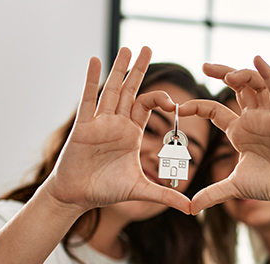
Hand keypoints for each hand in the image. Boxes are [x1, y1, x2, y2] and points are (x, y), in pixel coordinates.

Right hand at [42, 47, 190, 215]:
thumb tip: (191, 209)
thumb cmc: (106, 191)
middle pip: (129, 90)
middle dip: (139, 69)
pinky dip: (91, 80)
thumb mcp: (141, 190)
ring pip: (111, 90)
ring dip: (118, 69)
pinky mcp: (83, 126)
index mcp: (131, 133)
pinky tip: (95, 61)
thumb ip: (166, 196)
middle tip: (147, 48)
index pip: (147, 106)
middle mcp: (116, 123)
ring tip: (127, 49)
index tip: (175, 104)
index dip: (161, 100)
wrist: (78, 197)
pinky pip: (88, 99)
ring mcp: (99, 122)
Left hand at [180, 57, 269, 214]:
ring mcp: (268, 116)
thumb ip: (211, 194)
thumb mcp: (234, 187)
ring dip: (242, 74)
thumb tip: (189, 209)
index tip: (180, 107)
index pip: (215, 111)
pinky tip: (257, 59)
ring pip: (255, 85)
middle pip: (237, 88)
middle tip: (204, 65)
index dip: (197, 107)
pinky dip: (267, 73)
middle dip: (221, 73)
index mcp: (240, 132)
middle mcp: (253, 120)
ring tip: (229, 74)